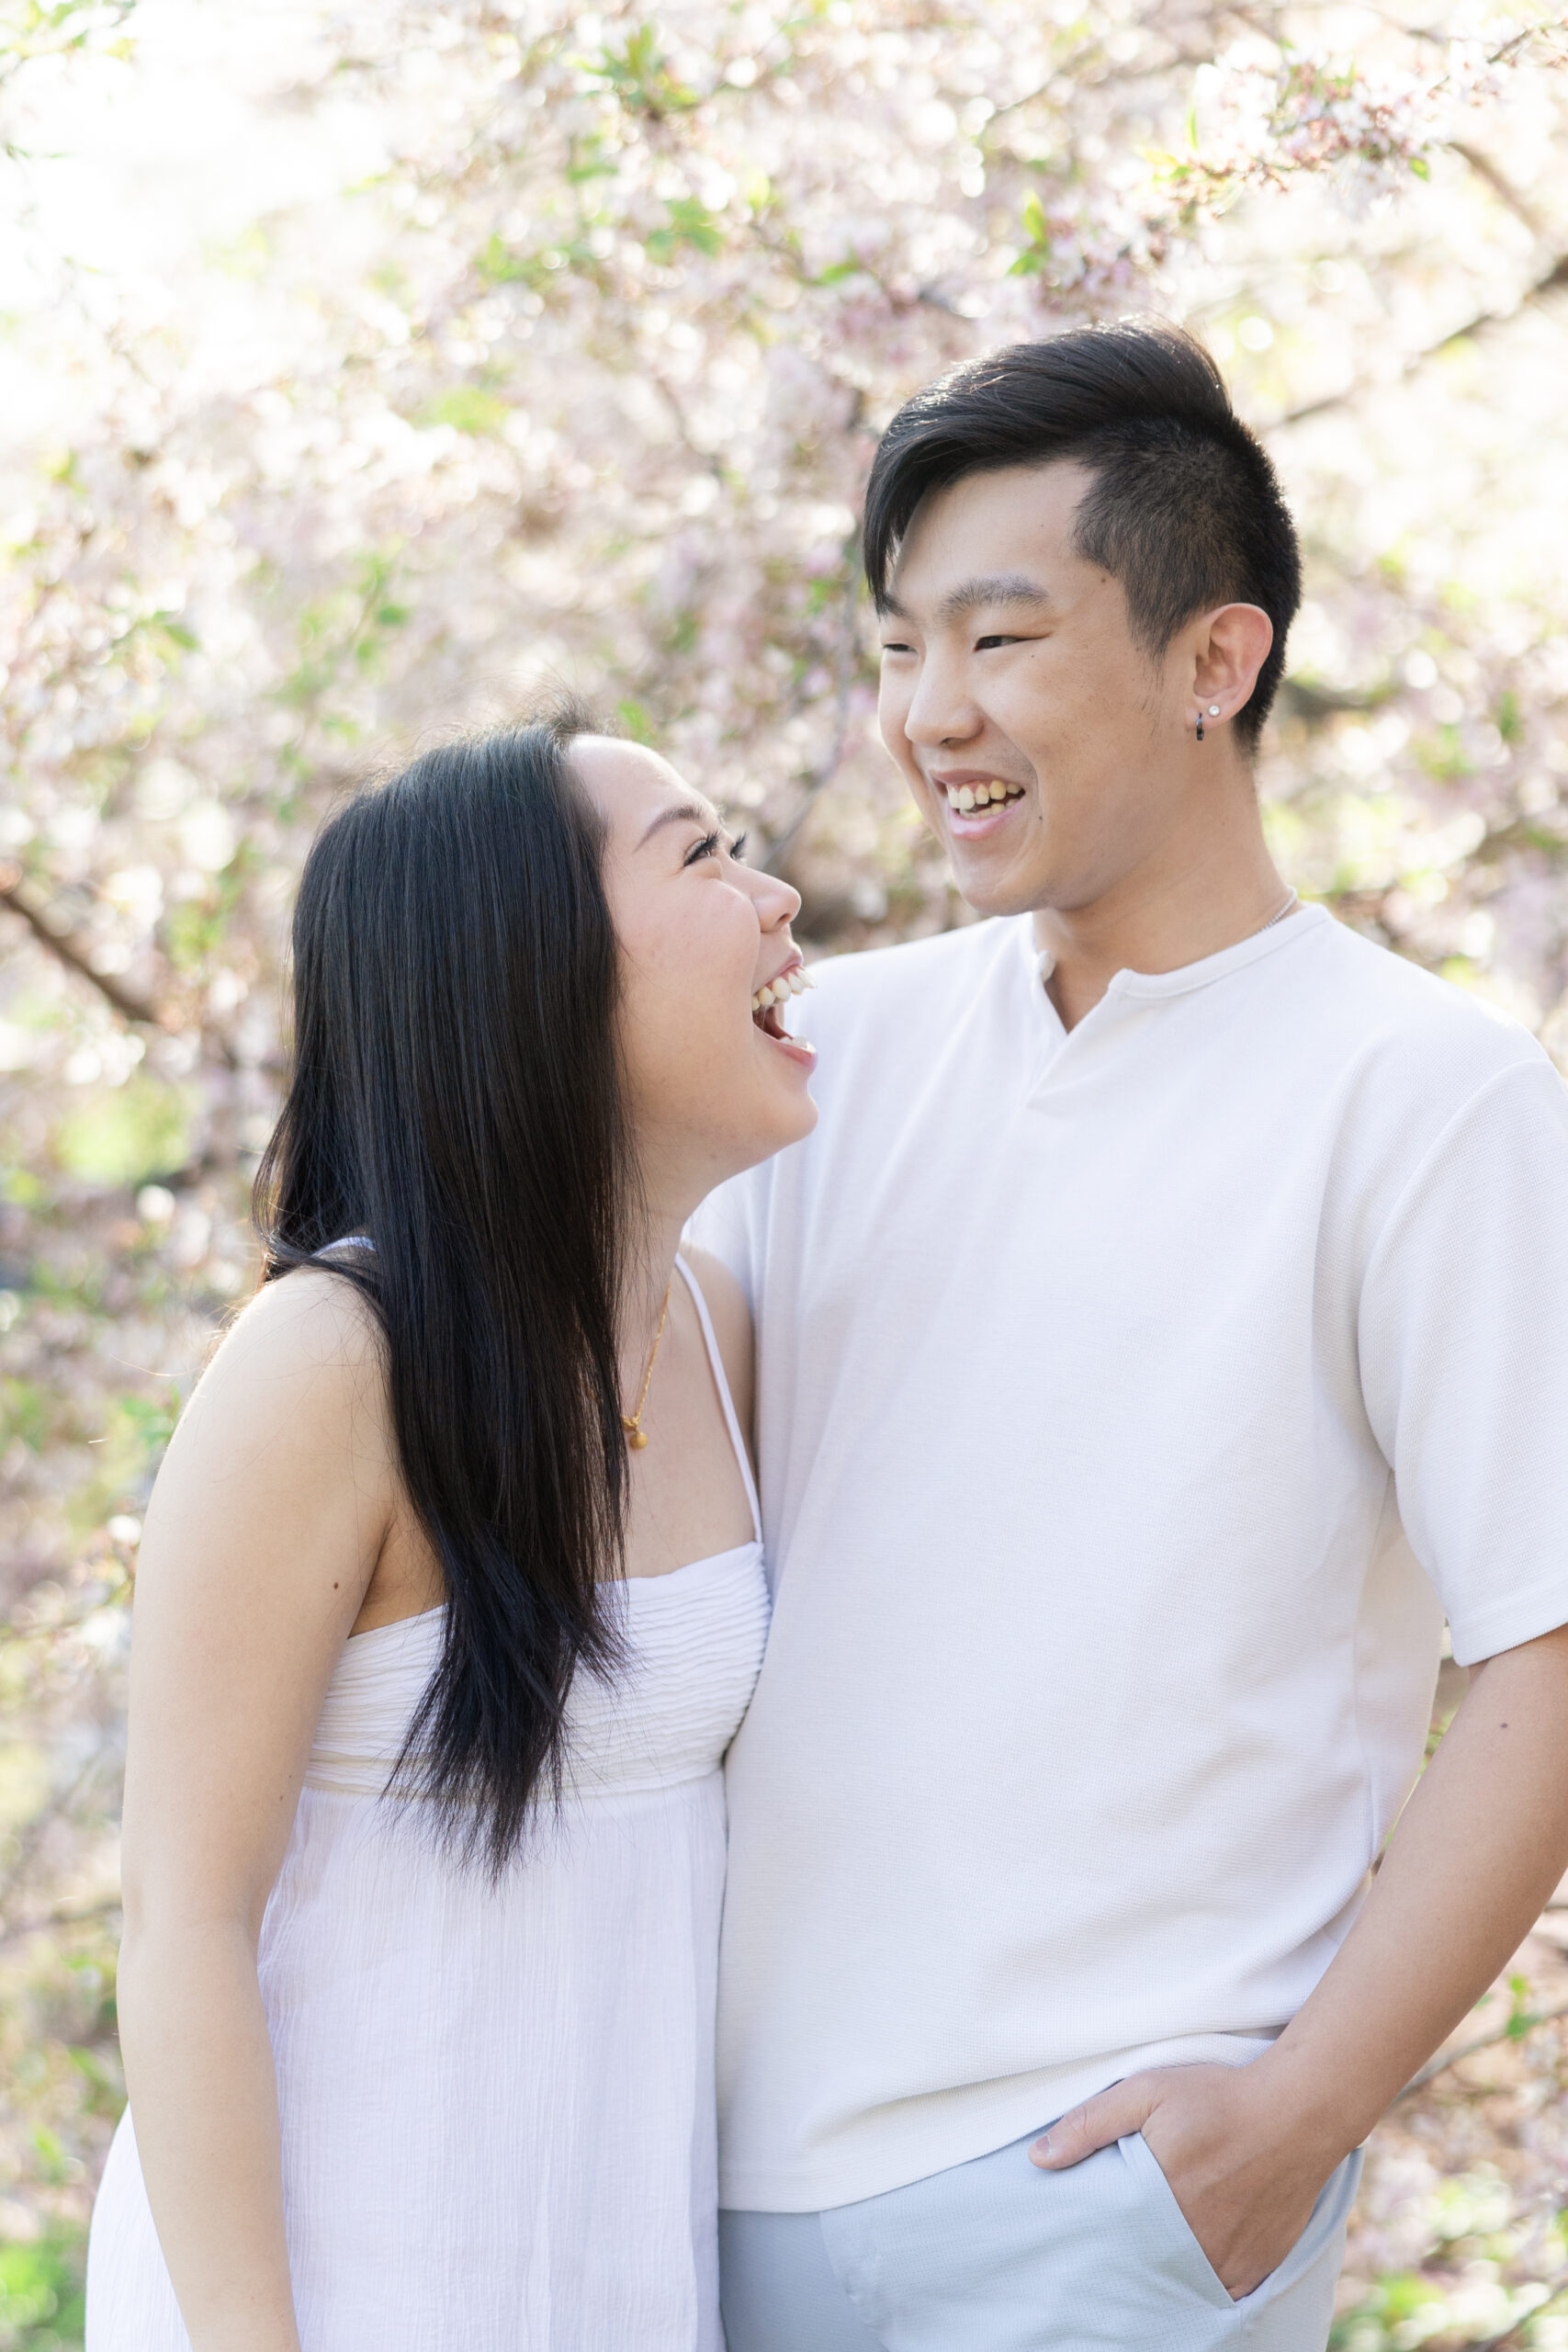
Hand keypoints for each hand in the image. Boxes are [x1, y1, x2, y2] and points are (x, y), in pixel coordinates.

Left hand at [1028, 2060, 1346, 2298]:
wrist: (1299, 2112)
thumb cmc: (1219, 2097)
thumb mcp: (1147, 2091)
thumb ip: (1090, 2124)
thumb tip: (1038, 2158)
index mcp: (1158, 2203)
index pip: (1109, 2242)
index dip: (1094, 2242)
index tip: (1080, 2239)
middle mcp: (1193, 2243)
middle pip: (1144, 2266)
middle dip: (1127, 2257)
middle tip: (1120, 2239)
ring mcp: (1228, 2262)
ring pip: (1181, 2281)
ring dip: (1165, 2270)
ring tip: (1155, 2246)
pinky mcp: (1256, 2269)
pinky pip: (1218, 2290)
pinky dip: (1202, 2279)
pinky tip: (1191, 2257)